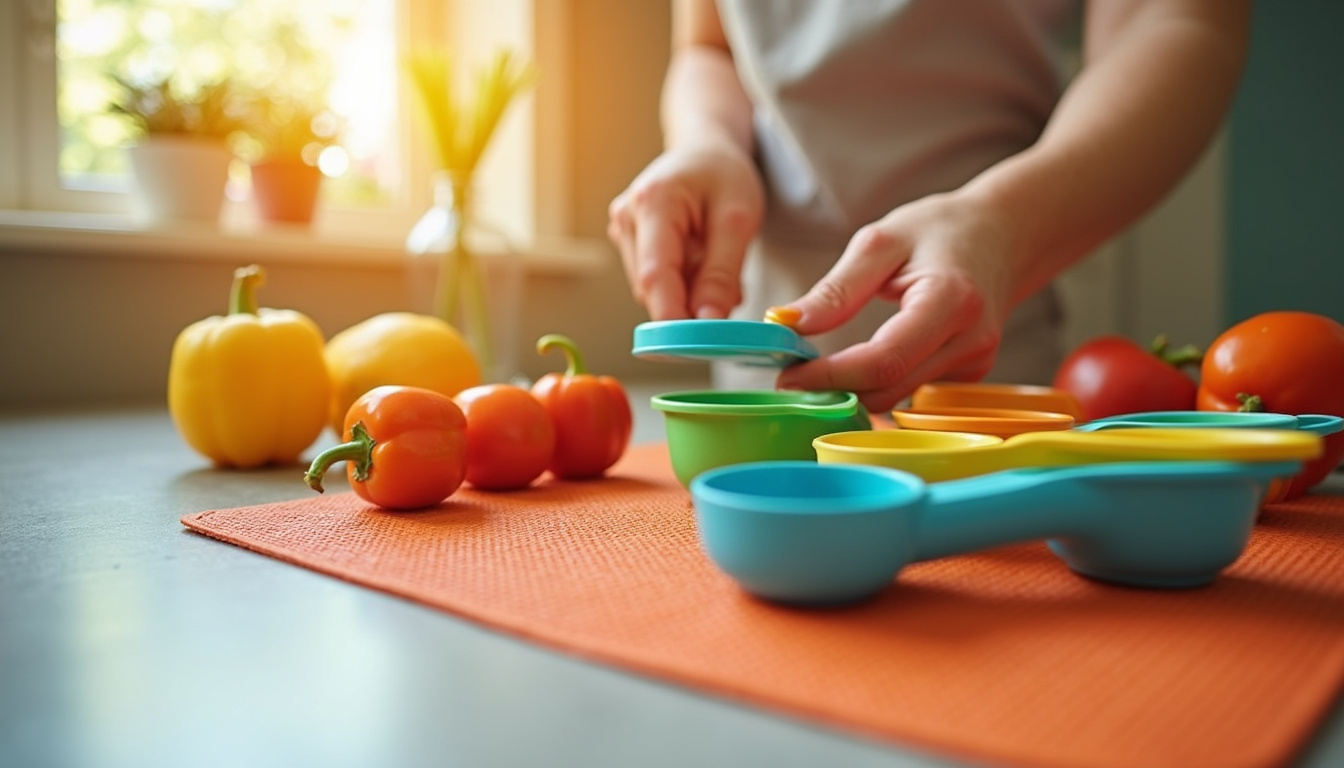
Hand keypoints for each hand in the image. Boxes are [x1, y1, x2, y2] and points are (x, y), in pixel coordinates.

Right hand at [607, 142, 763, 319]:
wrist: (705, 149)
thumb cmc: (723, 174)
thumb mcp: (738, 219)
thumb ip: (722, 273)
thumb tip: (708, 323)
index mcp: (653, 202)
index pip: (656, 276)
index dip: (673, 319)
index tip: (697, 347)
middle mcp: (627, 218)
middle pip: (653, 289)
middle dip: (689, 304)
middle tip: (730, 292)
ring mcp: (623, 232)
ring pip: (654, 290)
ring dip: (688, 293)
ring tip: (718, 262)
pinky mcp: (629, 244)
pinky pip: (656, 281)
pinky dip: (683, 283)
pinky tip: (701, 261)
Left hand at [775, 191, 1016, 412]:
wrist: (1002, 237)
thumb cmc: (941, 231)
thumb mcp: (880, 242)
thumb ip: (835, 290)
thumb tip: (786, 323)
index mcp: (951, 301)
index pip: (884, 360)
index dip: (831, 376)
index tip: (788, 375)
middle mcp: (971, 341)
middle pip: (889, 388)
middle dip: (834, 388)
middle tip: (790, 375)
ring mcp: (975, 364)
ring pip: (897, 397)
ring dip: (852, 390)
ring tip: (816, 367)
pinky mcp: (968, 376)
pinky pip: (911, 391)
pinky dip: (877, 384)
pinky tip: (857, 366)